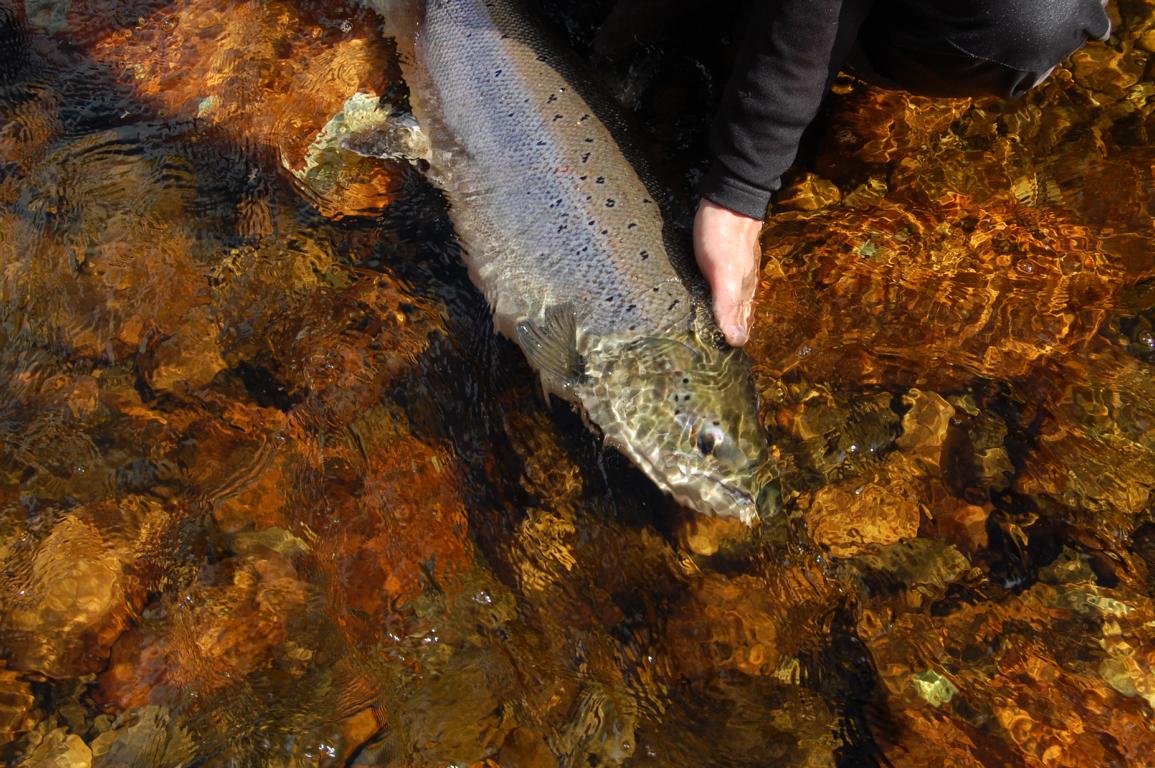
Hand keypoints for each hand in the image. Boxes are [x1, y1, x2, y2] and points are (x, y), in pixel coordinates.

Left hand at [693, 198, 762, 346]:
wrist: (730, 198)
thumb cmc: (722, 236)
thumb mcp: (721, 273)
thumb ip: (727, 305)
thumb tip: (735, 339)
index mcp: (742, 292)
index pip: (741, 327)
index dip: (733, 341)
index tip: (723, 359)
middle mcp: (743, 284)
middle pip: (740, 316)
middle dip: (732, 333)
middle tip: (721, 352)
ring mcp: (737, 270)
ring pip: (736, 301)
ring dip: (729, 318)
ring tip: (722, 332)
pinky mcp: (728, 258)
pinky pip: (727, 285)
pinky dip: (723, 299)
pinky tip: (718, 299)